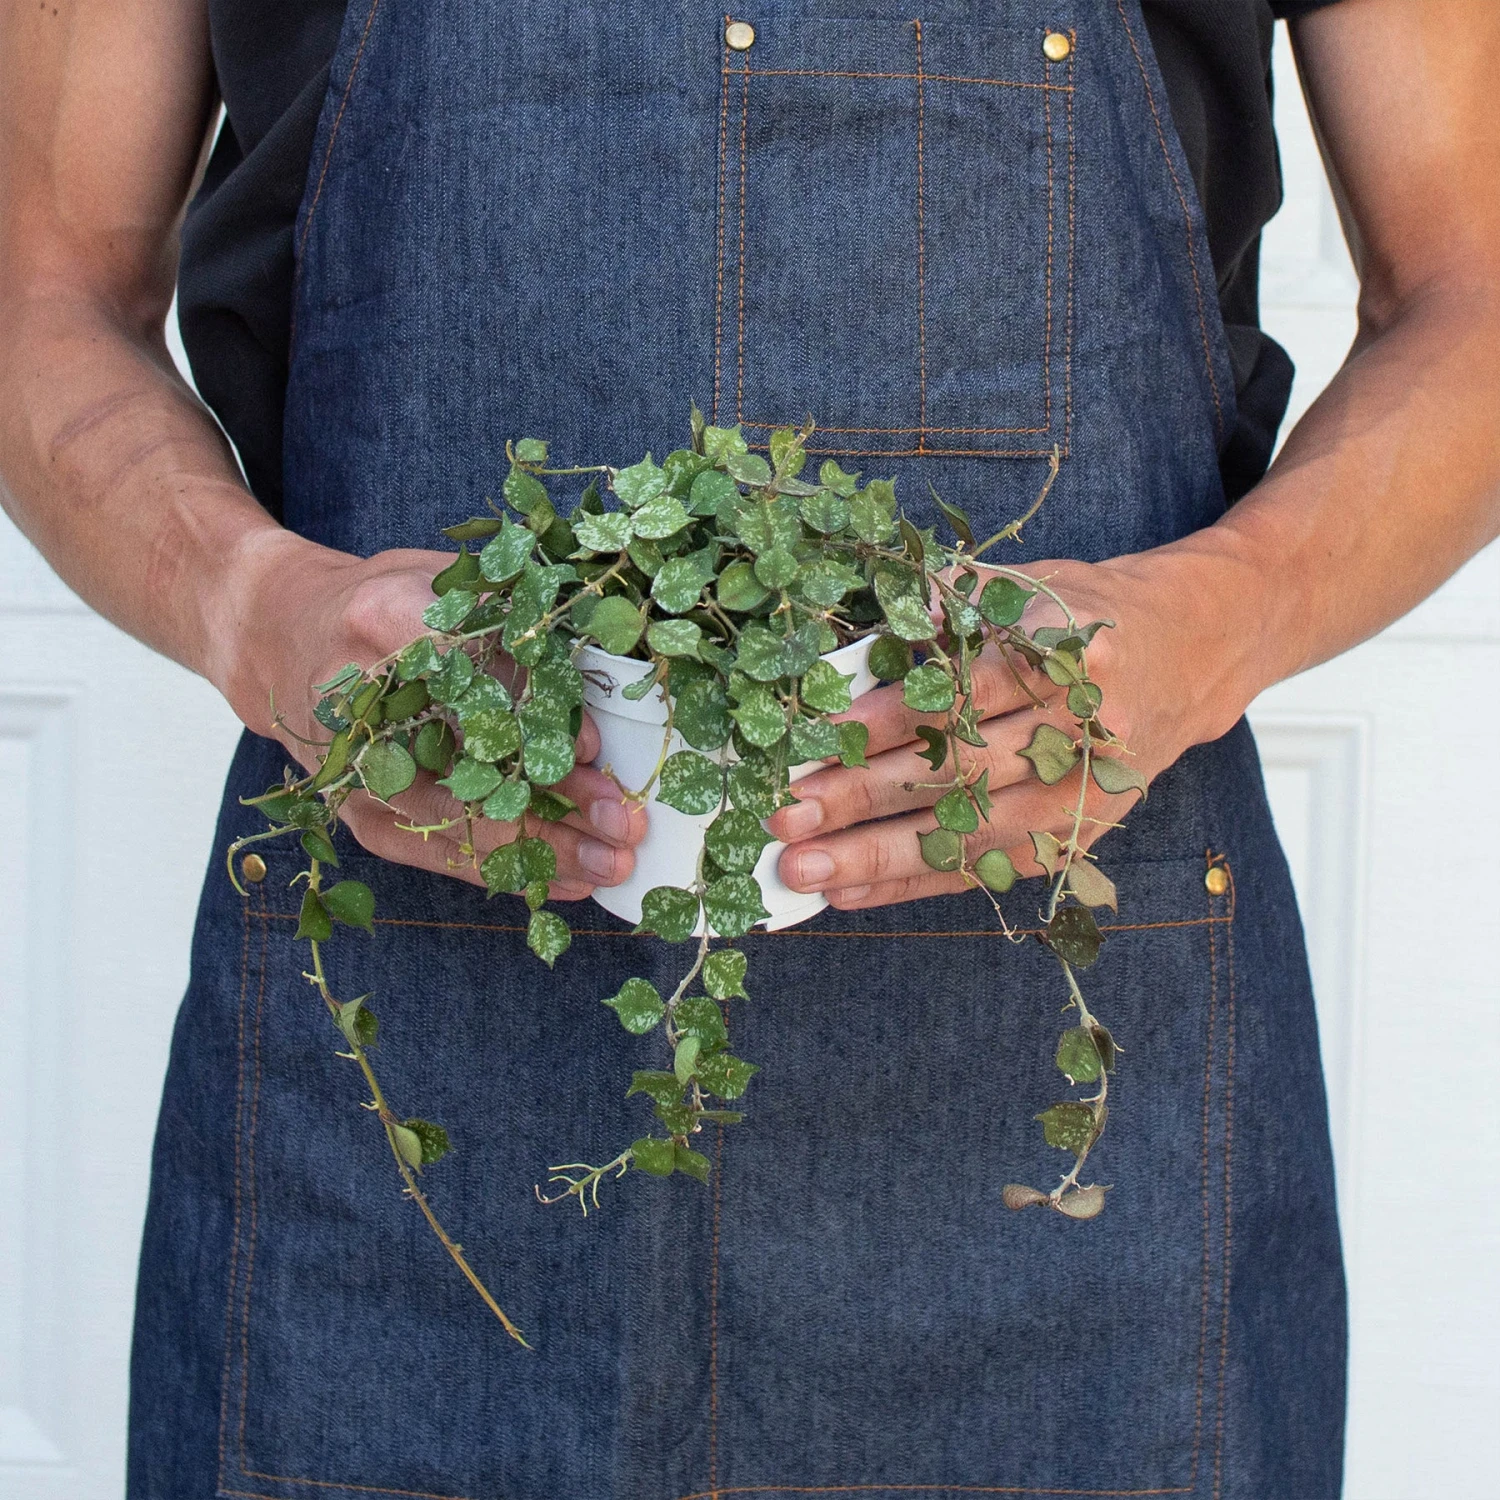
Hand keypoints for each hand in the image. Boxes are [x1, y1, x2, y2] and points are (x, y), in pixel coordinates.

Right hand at [212, 529, 644, 899]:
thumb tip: (597, 677)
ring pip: (462, 823)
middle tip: (625, 819)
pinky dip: (509, 869)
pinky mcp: (359, 814)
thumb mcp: (442, 580)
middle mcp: (362, 703)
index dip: (536, 715)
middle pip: (471, 764)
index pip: (473, 676)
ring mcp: (355, 771)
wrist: (282, 640)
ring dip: (545, 848)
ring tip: (614, 861)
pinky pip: (443, 854)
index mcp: (384, 620)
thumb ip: (509, 619)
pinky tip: (570, 880)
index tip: (594, 747)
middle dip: (557, 799)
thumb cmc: (382, 604)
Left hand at [765, 555, 1248, 909]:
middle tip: (786, 813)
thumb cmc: (1085, 611)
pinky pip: (988, 869)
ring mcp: (1087, 790)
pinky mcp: (1082, 835)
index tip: (815, 738)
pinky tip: (850, 891)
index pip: (963, 693)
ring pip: (972, 833)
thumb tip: (847, 652)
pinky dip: (914, 884)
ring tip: (801, 870)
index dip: (886, 720)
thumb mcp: (1026, 585)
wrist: (1193, 650)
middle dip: (864, 796)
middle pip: (962, 771)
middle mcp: (1085, 726)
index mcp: (1069, 649)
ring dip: (878, 855)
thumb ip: (946, 613)